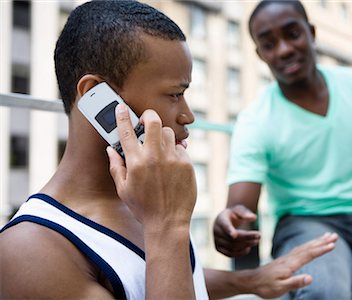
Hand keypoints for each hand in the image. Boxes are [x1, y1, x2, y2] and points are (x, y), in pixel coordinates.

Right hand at [107, 104, 196, 228]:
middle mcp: (154, 157)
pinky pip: (180, 148)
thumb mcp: (123, 189)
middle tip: (147, 121)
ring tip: (159, 148)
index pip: (126, 131)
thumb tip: (110, 149)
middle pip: (153, 121)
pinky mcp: (186, 164)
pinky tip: (171, 164)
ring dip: (162, 136)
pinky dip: (174, 151)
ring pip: (168, 132)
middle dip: (149, 116)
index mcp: (135, 162)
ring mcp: (172, 159)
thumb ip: (116, 166)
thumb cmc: (143, 207)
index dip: (122, 116)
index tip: (122, 108)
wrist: (168, 222)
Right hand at [213, 205, 260, 256]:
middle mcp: (216, 231)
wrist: (225, 222)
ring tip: (256, 241)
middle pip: (232, 238)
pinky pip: (230, 254)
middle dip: (246, 238)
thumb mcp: (239, 210)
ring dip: (245, 245)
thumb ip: (245, 212)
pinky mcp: (219, 248)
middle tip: (259, 236)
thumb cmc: (234, 214)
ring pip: (232, 247)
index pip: (224, 226)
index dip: (229, 230)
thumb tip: (253, 218)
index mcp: (221, 219)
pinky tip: (249, 248)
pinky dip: (241, 252)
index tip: (234, 235)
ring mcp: (216, 241)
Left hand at [248, 232, 337, 298]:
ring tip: (327, 236)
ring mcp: (287, 258)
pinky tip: (311, 245)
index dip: (321, 249)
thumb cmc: (265, 286)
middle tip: (335, 235)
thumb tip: (311, 278)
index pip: (309, 255)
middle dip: (322, 241)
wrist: (251, 281)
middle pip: (308, 247)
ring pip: (304, 247)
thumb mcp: (280, 288)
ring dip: (316, 241)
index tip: (333, 244)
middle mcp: (289, 258)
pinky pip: (300, 249)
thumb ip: (295, 282)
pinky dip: (308, 245)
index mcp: (290, 264)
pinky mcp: (285, 259)